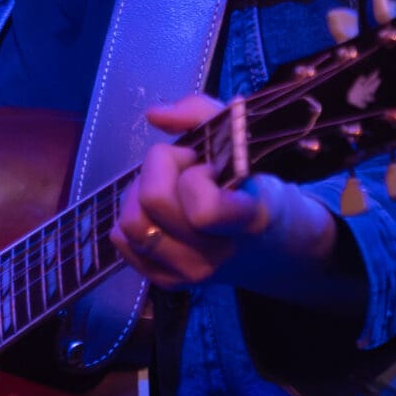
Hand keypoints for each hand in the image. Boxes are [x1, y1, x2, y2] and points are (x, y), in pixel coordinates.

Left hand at [108, 95, 367, 318]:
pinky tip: (157, 211)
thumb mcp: (244, 141)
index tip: (210, 169)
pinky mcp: (166, 282)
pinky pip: (121, 243)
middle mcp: (216, 255)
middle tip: (183, 166)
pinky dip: (132, 216)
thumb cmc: (257, 186)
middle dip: (160, 168)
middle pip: (153, 203)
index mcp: (246, 221)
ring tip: (167, 187)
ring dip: (140, 192)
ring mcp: (189, 274)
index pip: (203, 210)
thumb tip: (154, 115)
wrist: (275, 245)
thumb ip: (201, 113)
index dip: (195, 177)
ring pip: (130, 224)